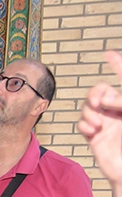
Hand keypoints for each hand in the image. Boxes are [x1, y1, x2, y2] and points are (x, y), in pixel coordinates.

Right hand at [78, 51, 121, 186]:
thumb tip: (106, 99)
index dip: (118, 65)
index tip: (109, 54)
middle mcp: (118, 111)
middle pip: (100, 91)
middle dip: (96, 94)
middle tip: (99, 103)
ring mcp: (106, 123)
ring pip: (88, 106)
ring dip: (89, 112)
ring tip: (97, 124)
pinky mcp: (95, 137)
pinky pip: (82, 124)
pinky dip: (84, 125)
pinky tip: (92, 132)